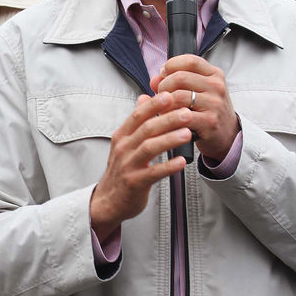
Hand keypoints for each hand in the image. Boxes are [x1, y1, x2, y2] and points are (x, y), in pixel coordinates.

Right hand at [90, 91, 191, 241]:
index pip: (138, 115)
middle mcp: (123, 148)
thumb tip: (144, 98)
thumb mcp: (124, 143)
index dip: (154, 104)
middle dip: (168, 119)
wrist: (108, 201)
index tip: (170, 94)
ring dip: (170, 139)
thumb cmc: (121, 170)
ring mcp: (128, 165)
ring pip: (149, 148)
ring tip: (188, 133)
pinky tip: (182, 161)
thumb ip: (136, 122)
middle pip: (146, 129)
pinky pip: (153, 173)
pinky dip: (168, 166)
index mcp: (122, 136)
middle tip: (187, 113)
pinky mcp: (135, 183)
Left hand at [151, 55, 239, 163]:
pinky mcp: (209, 121)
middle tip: (161, 96)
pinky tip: (169, 120)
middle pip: (179, 77)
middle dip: (163, 86)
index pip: (189, 61)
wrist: (228, 135)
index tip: (163, 75)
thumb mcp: (197, 91)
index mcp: (214, 74)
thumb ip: (175, 81)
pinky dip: (170, 117)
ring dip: (164, 104)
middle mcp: (216, 86)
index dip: (171, 66)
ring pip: (178, 96)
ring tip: (163, 109)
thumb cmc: (208, 110)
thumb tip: (154, 79)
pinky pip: (182, 115)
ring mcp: (214, 104)